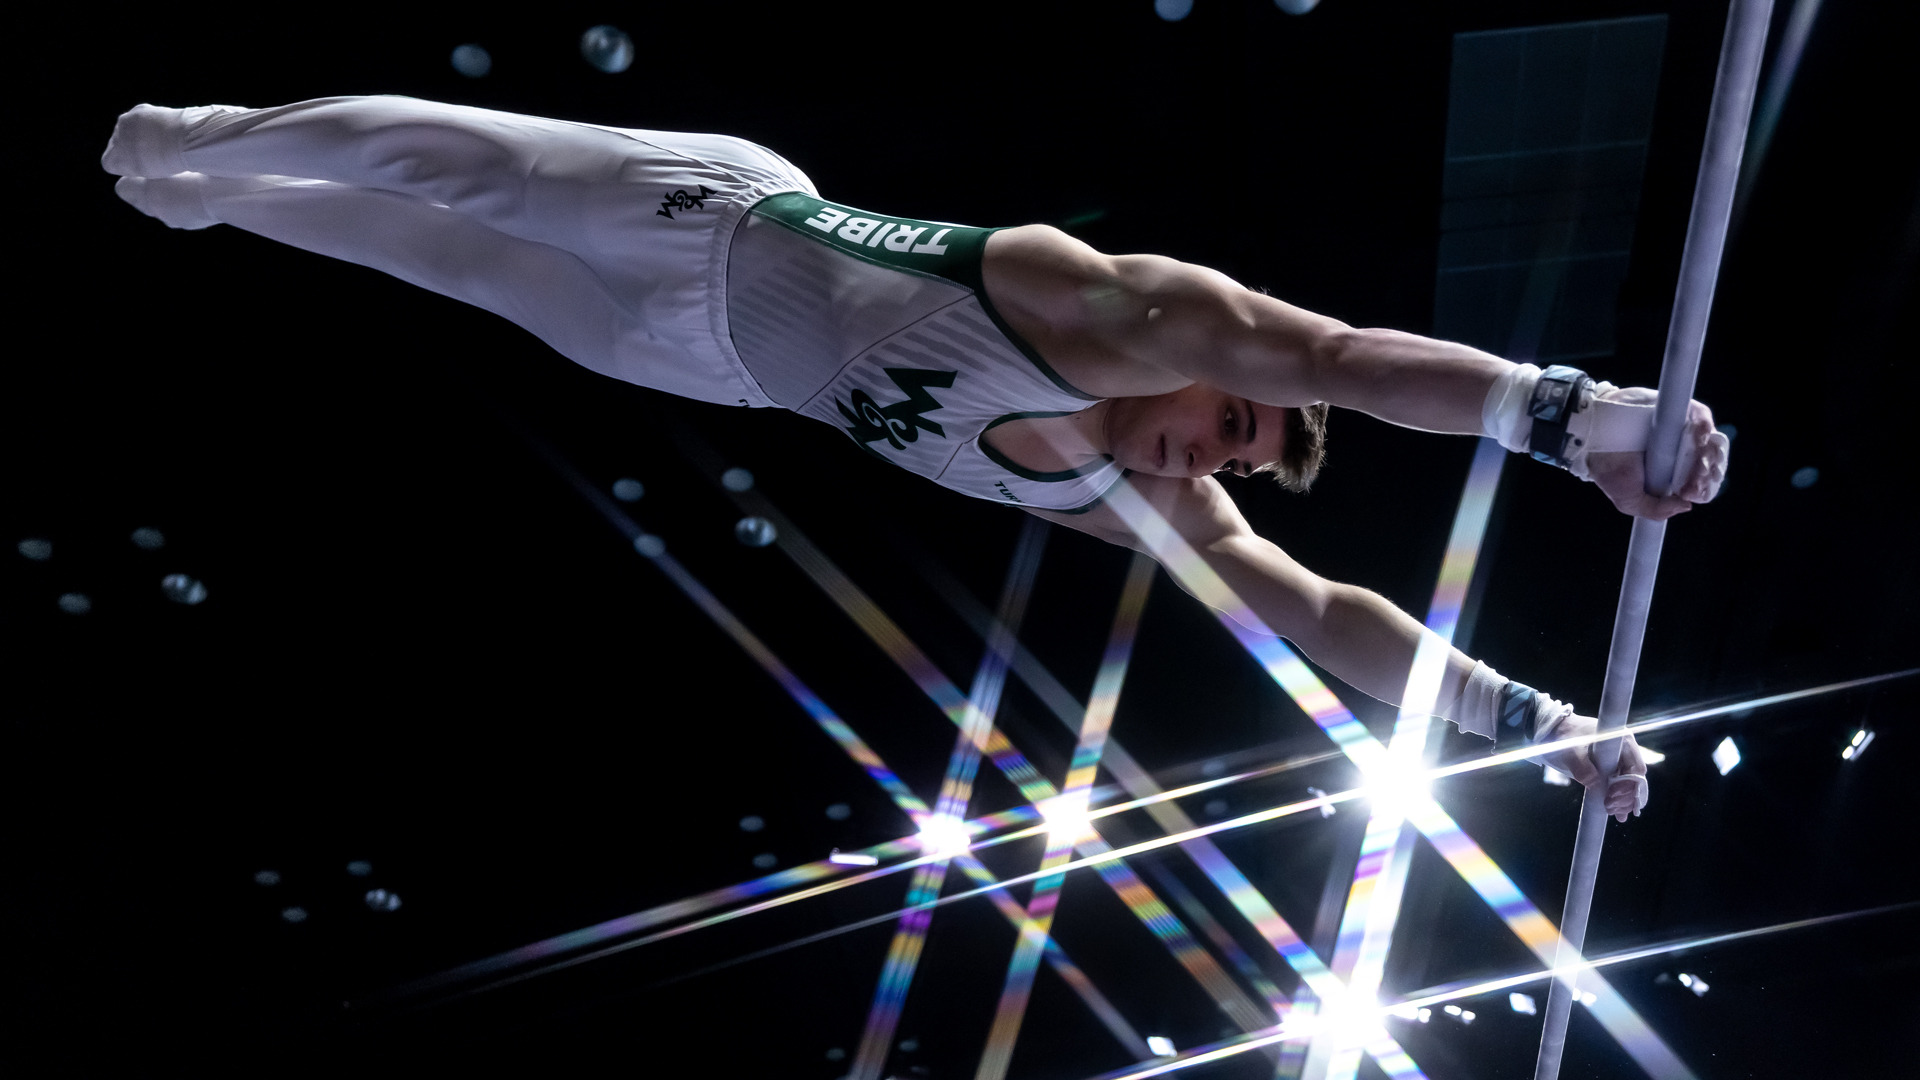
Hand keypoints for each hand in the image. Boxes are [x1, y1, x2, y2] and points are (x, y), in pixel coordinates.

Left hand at [1538, 711, 1647, 821]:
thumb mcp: (1570, 750)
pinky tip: (1619, 814)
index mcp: (1621, 741)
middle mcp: (1626, 752)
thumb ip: (1581, 765)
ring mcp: (1620, 762)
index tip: (1612, 795)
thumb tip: (1593, 782)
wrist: (1557, 734)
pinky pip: (1621, 789)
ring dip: (1624, 802)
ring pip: (1630, 786)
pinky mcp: (1613, 772)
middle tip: (1609, 807)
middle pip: (1635, 779)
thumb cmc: (1565, 737)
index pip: (1635, 767)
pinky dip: (1620, 802)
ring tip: (1613, 812)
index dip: (1628, 784)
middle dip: (1626, 797)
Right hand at [1586, 388, 1728, 519]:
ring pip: (1710, 440)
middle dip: (1706, 472)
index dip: (1702, 487)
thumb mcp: (1629, 500)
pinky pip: (1702, 416)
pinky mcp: (1679, 411)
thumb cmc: (1609, 468)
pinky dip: (1704, 427)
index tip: (1690, 492)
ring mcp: (1682, 430)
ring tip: (1695, 464)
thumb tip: (1686, 506)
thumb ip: (1655, 510)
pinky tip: (1697, 438)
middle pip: (1710, 460)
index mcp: (1672, 474)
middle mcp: (1681, 452)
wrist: (1593, 438)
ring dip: (1708, 453)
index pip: (1700, 480)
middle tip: (1692, 481)